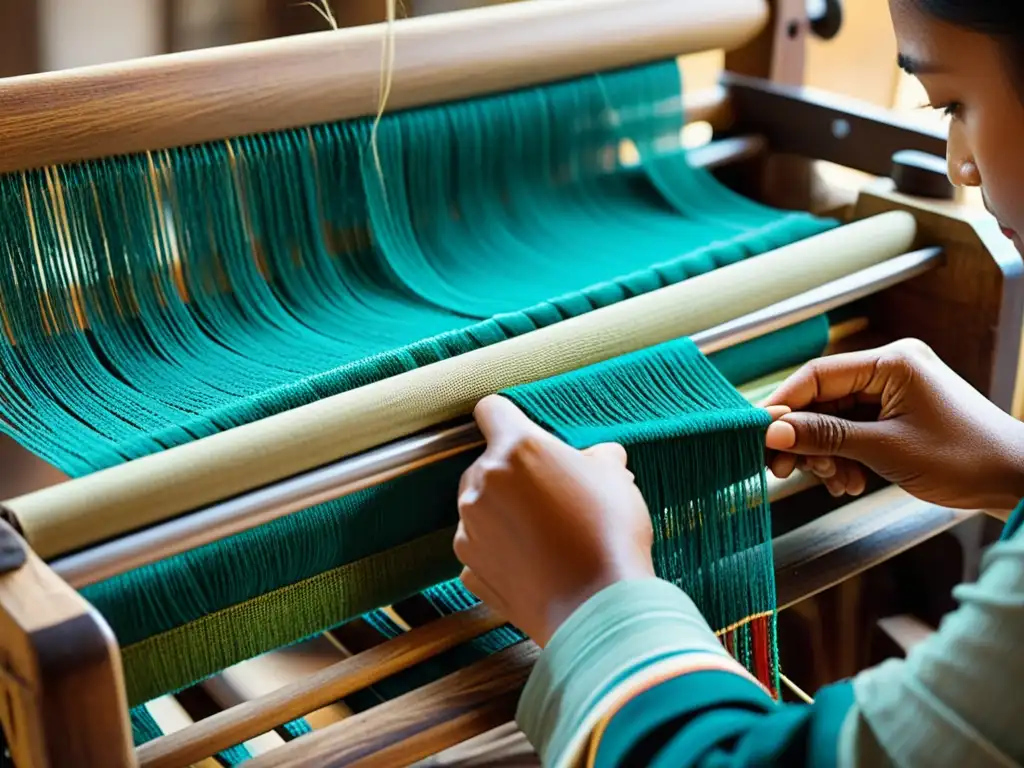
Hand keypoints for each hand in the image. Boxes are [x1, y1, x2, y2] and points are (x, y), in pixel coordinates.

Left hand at [454, 395, 654, 646]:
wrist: (597, 609)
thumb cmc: (609, 536)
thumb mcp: (616, 478)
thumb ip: (598, 457)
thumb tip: (600, 457)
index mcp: (516, 449)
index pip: (491, 410)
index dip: (508, 418)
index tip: (521, 432)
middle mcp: (481, 484)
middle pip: (487, 463)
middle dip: (514, 474)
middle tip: (553, 496)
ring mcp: (470, 529)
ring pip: (481, 506)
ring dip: (504, 512)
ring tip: (546, 535)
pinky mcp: (469, 568)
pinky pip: (481, 547)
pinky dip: (500, 551)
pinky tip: (534, 563)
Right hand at [763, 339, 1023, 509]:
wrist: (1015, 482)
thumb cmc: (963, 459)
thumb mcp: (885, 450)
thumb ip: (825, 437)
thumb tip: (773, 431)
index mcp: (891, 362)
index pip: (817, 375)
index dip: (783, 405)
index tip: (759, 435)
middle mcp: (890, 369)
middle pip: (822, 399)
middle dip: (804, 437)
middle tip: (785, 471)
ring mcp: (894, 392)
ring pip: (834, 419)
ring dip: (825, 453)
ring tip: (835, 482)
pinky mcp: (897, 414)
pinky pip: (853, 431)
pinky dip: (844, 457)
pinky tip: (849, 482)